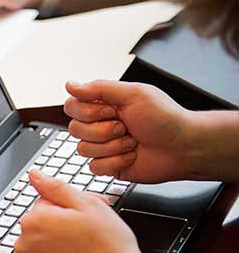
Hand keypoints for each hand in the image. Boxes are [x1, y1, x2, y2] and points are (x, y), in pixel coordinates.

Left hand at [15, 171, 148, 252]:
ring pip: (45, 242)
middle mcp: (25, 243)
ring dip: (62, 241)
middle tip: (91, 230)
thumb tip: (34, 175)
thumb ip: (55, 187)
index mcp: (33, 221)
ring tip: (87, 248)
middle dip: (65, 222)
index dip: (71, 206)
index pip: (47, 202)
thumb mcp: (86, 204)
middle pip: (45, 222)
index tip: (87, 215)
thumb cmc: (108, 245)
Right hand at [64, 80, 197, 182]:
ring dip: (112, 146)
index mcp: (102, 105)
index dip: (88, 112)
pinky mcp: (108, 166)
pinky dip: (116, 162)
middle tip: (125, 127)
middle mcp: (99, 125)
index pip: (72, 107)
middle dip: (103, 131)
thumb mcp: (133, 94)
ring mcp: (102, 146)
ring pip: (83, 150)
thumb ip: (98, 88)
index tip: (111, 110)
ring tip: (132, 141)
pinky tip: (131, 156)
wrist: (183, 147)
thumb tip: (69, 85)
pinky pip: (95, 167)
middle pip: (74, 129)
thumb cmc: (164, 118)